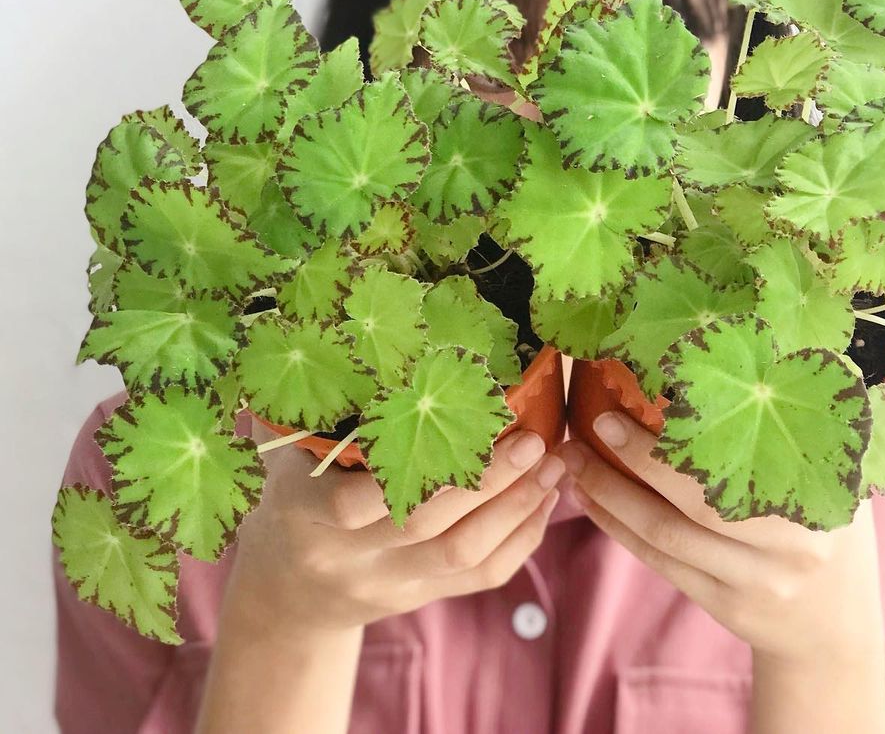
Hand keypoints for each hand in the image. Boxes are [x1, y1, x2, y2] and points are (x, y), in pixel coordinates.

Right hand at [230, 420, 565, 636]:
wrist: (288, 591)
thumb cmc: (292, 495)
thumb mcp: (284, 453)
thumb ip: (310, 406)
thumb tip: (337, 332)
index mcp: (306, 515)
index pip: (355, 501)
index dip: (410, 468)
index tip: (460, 426)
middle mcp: (348, 558)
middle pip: (426, 526)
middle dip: (486, 482)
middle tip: (533, 438)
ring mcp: (388, 585)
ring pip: (462, 555)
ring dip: (516, 508)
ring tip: (553, 464)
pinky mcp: (420, 598)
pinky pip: (480, 577)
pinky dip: (521, 540)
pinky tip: (546, 500)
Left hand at [560, 413, 884, 666]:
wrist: (836, 621)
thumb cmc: (829, 521)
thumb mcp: (838, 467)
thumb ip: (801, 416)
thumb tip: (759, 339)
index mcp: (817, 495)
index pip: (748, 458)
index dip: (695, 432)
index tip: (649, 392)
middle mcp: (789, 544)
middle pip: (697, 503)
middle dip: (638, 462)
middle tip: (594, 422)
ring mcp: (754, 580)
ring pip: (667, 536)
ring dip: (611, 496)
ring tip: (572, 460)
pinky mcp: (722, 604)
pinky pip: (660, 562)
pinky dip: (619, 528)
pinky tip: (588, 499)